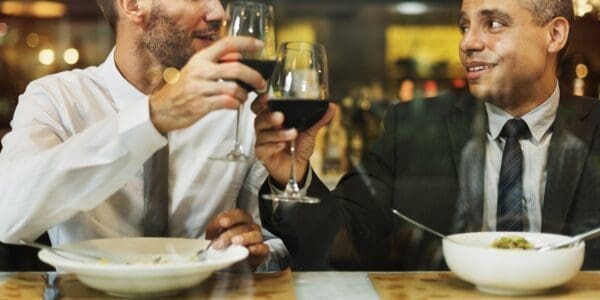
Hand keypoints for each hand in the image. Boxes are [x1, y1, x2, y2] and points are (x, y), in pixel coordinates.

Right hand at [149, 36, 266, 132]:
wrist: (161, 108)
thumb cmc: (182, 89)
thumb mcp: (196, 69)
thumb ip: (216, 63)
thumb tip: (238, 56)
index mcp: (200, 59)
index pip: (226, 44)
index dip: (246, 43)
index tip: (259, 46)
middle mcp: (201, 71)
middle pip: (236, 68)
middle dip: (254, 76)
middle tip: (261, 83)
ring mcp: (200, 88)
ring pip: (234, 88)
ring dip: (244, 94)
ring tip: (243, 97)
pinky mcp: (201, 105)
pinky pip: (227, 103)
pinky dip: (236, 104)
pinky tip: (234, 104)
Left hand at [205, 209, 268, 269]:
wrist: (231, 262)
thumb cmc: (223, 246)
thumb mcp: (214, 236)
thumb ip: (213, 229)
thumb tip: (210, 226)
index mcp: (239, 221)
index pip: (239, 214)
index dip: (231, 217)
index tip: (222, 223)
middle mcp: (250, 228)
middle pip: (245, 226)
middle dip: (231, 234)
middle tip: (219, 242)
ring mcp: (257, 239)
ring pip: (255, 235)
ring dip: (245, 238)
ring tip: (235, 243)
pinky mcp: (262, 252)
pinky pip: (264, 248)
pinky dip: (257, 248)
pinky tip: (249, 249)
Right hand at [252, 95, 336, 185]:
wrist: (299, 167)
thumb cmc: (299, 147)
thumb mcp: (310, 131)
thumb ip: (319, 119)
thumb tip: (332, 107)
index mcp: (273, 118)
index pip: (260, 106)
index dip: (261, 101)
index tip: (268, 97)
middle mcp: (266, 128)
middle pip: (259, 119)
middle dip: (269, 117)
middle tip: (280, 117)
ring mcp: (262, 141)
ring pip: (262, 134)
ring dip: (278, 133)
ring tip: (292, 133)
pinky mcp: (262, 154)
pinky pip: (263, 148)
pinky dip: (273, 146)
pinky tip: (282, 145)